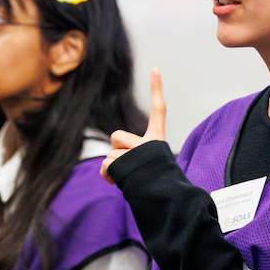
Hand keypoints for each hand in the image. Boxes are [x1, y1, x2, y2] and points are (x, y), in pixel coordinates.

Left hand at [100, 68, 165, 184]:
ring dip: (113, 169)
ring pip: (110, 155)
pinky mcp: (126, 162)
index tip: (155, 69)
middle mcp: (149, 142)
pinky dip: (108, 176)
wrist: (163, 201)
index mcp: (157, 140)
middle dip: (116, 151)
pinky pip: (106, 166)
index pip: (159, 111)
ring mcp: (138, 152)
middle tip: (129, 166)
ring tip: (129, 178)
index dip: (157, 89)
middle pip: (117, 136)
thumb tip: (108, 173)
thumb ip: (130, 159)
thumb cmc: (153, 185)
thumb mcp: (144, 167)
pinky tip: (120, 184)